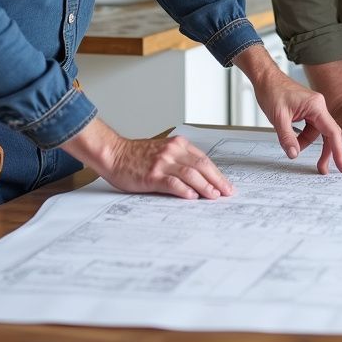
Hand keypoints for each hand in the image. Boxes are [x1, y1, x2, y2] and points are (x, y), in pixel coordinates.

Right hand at [62, 119, 231, 199]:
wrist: (114, 154)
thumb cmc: (137, 156)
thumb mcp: (163, 151)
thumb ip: (180, 160)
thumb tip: (200, 179)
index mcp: (178, 145)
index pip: (203, 160)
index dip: (216, 173)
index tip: (226, 185)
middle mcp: (172, 151)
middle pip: (201, 166)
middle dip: (216, 180)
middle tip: (227, 192)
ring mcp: (162, 163)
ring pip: (190, 174)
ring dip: (205, 186)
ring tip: (214, 196)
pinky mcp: (152, 175)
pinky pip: (172, 182)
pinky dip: (184, 190)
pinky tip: (192, 196)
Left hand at [243, 56, 341, 174]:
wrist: (265, 77)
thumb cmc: (272, 90)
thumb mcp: (278, 117)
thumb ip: (287, 138)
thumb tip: (294, 154)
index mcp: (316, 106)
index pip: (332, 132)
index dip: (338, 151)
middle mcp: (318, 106)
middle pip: (327, 134)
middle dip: (326, 152)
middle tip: (322, 169)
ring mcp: (313, 108)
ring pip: (316, 132)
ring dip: (306, 144)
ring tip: (293, 149)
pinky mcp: (306, 110)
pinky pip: (309, 128)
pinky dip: (302, 137)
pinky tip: (293, 141)